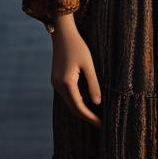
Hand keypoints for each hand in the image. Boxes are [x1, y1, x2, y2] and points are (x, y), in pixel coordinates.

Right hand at [49, 13, 101, 127]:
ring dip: (82, 109)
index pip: (79, 107)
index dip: (90, 117)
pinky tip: (88, 102)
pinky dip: (78, 101)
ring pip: (70, 102)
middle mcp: (58, 86)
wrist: (62, 34)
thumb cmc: (78, 46)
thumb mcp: (89, 64)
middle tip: (101, 123)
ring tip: (97, 114)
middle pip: (73, 107)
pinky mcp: (57, 79)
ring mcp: (56, 83)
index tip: (102, 124)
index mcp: (66, 83)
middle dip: (87, 116)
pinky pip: (68, 95)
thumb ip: (93, 84)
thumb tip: (98, 103)